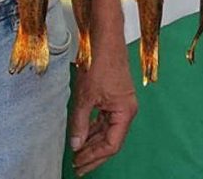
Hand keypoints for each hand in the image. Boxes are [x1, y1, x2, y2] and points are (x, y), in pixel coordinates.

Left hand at [68, 40, 137, 175]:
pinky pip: (105, 118)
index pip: (111, 144)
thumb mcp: (86, 96)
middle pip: (110, 139)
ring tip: (77, 153)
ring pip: (107, 130)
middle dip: (93, 153)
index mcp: (125, 112)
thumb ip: (81, 123)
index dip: (95, 157)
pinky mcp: (114, 96)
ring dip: (92, 141)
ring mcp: (120, 103)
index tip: (79, 164)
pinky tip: (84, 134)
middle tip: (76, 165)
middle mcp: (126, 110)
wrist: (104, 37)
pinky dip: (94, 127)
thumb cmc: (98, 63)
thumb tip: (76, 145)